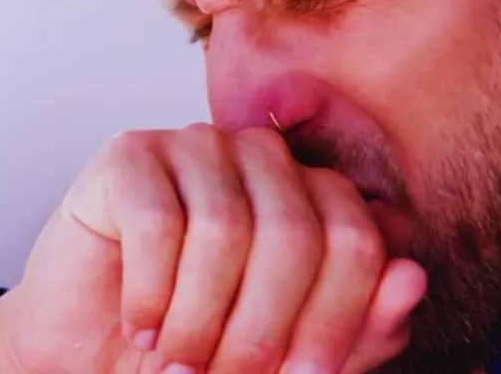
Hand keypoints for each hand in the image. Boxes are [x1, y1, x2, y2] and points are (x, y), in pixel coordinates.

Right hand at [0, 124, 426, 373]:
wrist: (88, 356)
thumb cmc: (192, 351)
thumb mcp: (289, 359)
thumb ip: (356, 329)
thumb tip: (411, 279)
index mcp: (315, 196)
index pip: (358, 241)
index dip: (335, 321)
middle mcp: (261, 158)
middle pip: (296, 233)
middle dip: (263, 328)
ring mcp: (195, 147)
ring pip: (225, 227)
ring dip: (200, 317)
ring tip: (177, 358)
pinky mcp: (128, 155)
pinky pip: (157, 221)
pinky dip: (151, 293)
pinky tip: (141, 325)